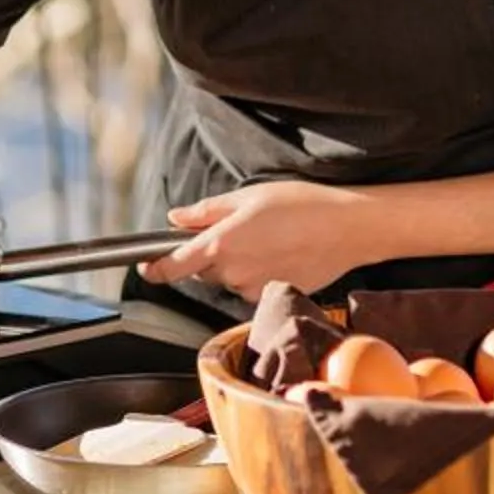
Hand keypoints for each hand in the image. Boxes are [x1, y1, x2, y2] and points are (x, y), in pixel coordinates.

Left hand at [138, 182, 377, 302]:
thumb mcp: (248, 198)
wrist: (348, 229)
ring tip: (268, 237)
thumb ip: (206, 212)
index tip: (145, 268)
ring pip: (230, 279)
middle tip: (241, 229)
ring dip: (238, 263)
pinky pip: (253, 287)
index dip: (155, 269)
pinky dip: (258, 272)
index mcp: (221, 244)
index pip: (173, 267)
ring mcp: (255, 289)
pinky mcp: (274, 296)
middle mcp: (234, 273)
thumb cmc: (301, 205)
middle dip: (211, 254)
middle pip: (205, 270)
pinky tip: (281, 252)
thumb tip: (176, 218)